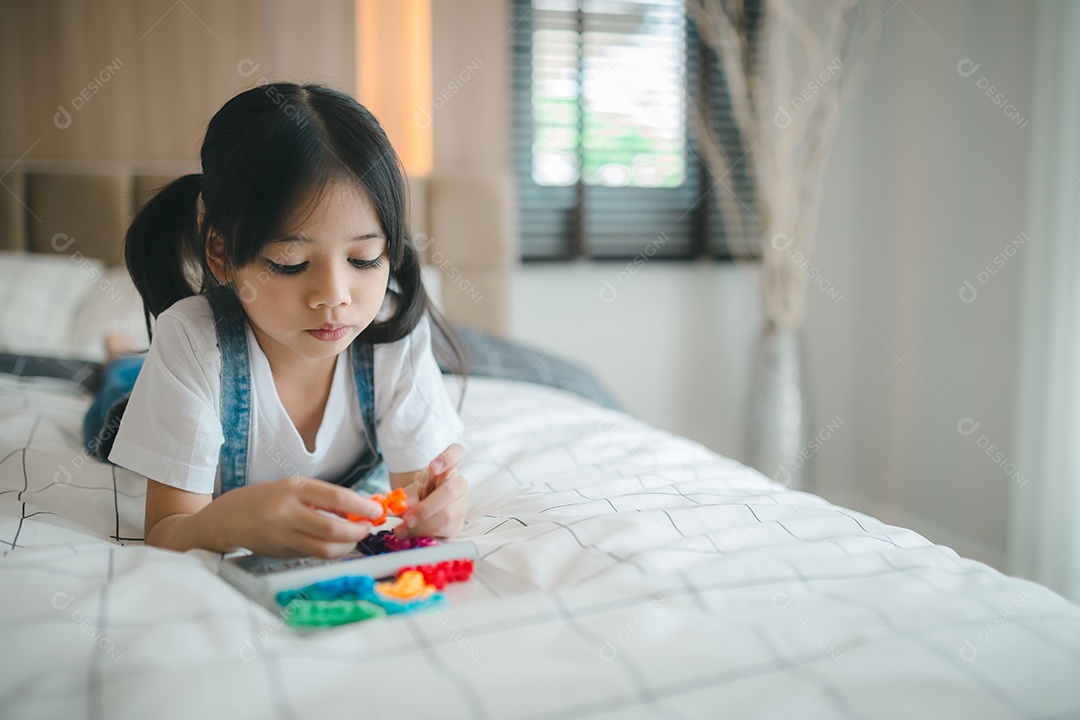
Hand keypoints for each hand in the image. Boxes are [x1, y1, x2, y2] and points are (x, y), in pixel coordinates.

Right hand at [214, 476, 383, 558]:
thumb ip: (324, 498)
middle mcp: (287, 513)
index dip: (361, 506)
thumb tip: (359, 508)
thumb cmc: (265, 498)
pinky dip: (331, 550)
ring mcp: (283, 536)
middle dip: (357, 531)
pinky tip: (337, 543)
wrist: (226, 519)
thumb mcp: (294, 487)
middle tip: (367, 527)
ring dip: (348, 545)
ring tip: (355, 536)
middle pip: (332, 529)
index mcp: (293, 489)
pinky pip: (314, 555)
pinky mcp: (282, 554)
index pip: (335, 498)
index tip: (376, 510)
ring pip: (325, 549)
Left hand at [394, 444, 468, 538]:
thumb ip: (404, 497)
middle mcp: (458, 485)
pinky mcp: (458, 525)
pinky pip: (444, 530)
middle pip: (451, 490)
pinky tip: (412, 534)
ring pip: (447, 515)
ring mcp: (461, 505)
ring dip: (422, 525)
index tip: (433, 468)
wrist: (424, 511)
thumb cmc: (419, 495)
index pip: (457, 453)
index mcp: (447, 468)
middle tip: (407, 518)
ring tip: (402, 529)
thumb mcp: (409, 491)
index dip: (448, 458)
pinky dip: (425, 533)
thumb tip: (400, 506)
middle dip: (426, 508)